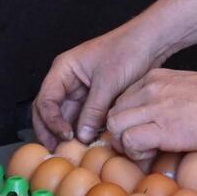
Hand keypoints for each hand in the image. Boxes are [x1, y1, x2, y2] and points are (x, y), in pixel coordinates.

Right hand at [32, 28, 161, 145]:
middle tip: (58, 151)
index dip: (51, 120)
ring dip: (68, 133)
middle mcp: (67, 81)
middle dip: (51, 132)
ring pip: (66, 117)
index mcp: (63, 70)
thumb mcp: (108, 81)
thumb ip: (94, 110)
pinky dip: (84, 130)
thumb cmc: (127, 51)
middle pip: (49, 111)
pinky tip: (88, 144)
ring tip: (73, 152)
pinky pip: (83, 118)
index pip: (46, 100)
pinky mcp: (94, 100)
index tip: (65, 135)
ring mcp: (80, 91)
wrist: (150, 43)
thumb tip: (82, 136)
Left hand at [105, 68, 196, 155]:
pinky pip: (129, 140)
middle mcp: (149, 89)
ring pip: (115, 125)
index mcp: (154, 79)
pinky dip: (134, 151)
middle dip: (119, 133)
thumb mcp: (184, 89)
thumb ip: (165, 98)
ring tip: (144, 150)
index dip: (126, 120)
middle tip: (137, 145)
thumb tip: (156, 119)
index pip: (122, 100)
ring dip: (124, 143)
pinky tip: (151, 152)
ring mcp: (153, 107)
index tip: (138, 132)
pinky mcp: (162, 127)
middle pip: (113, 113)